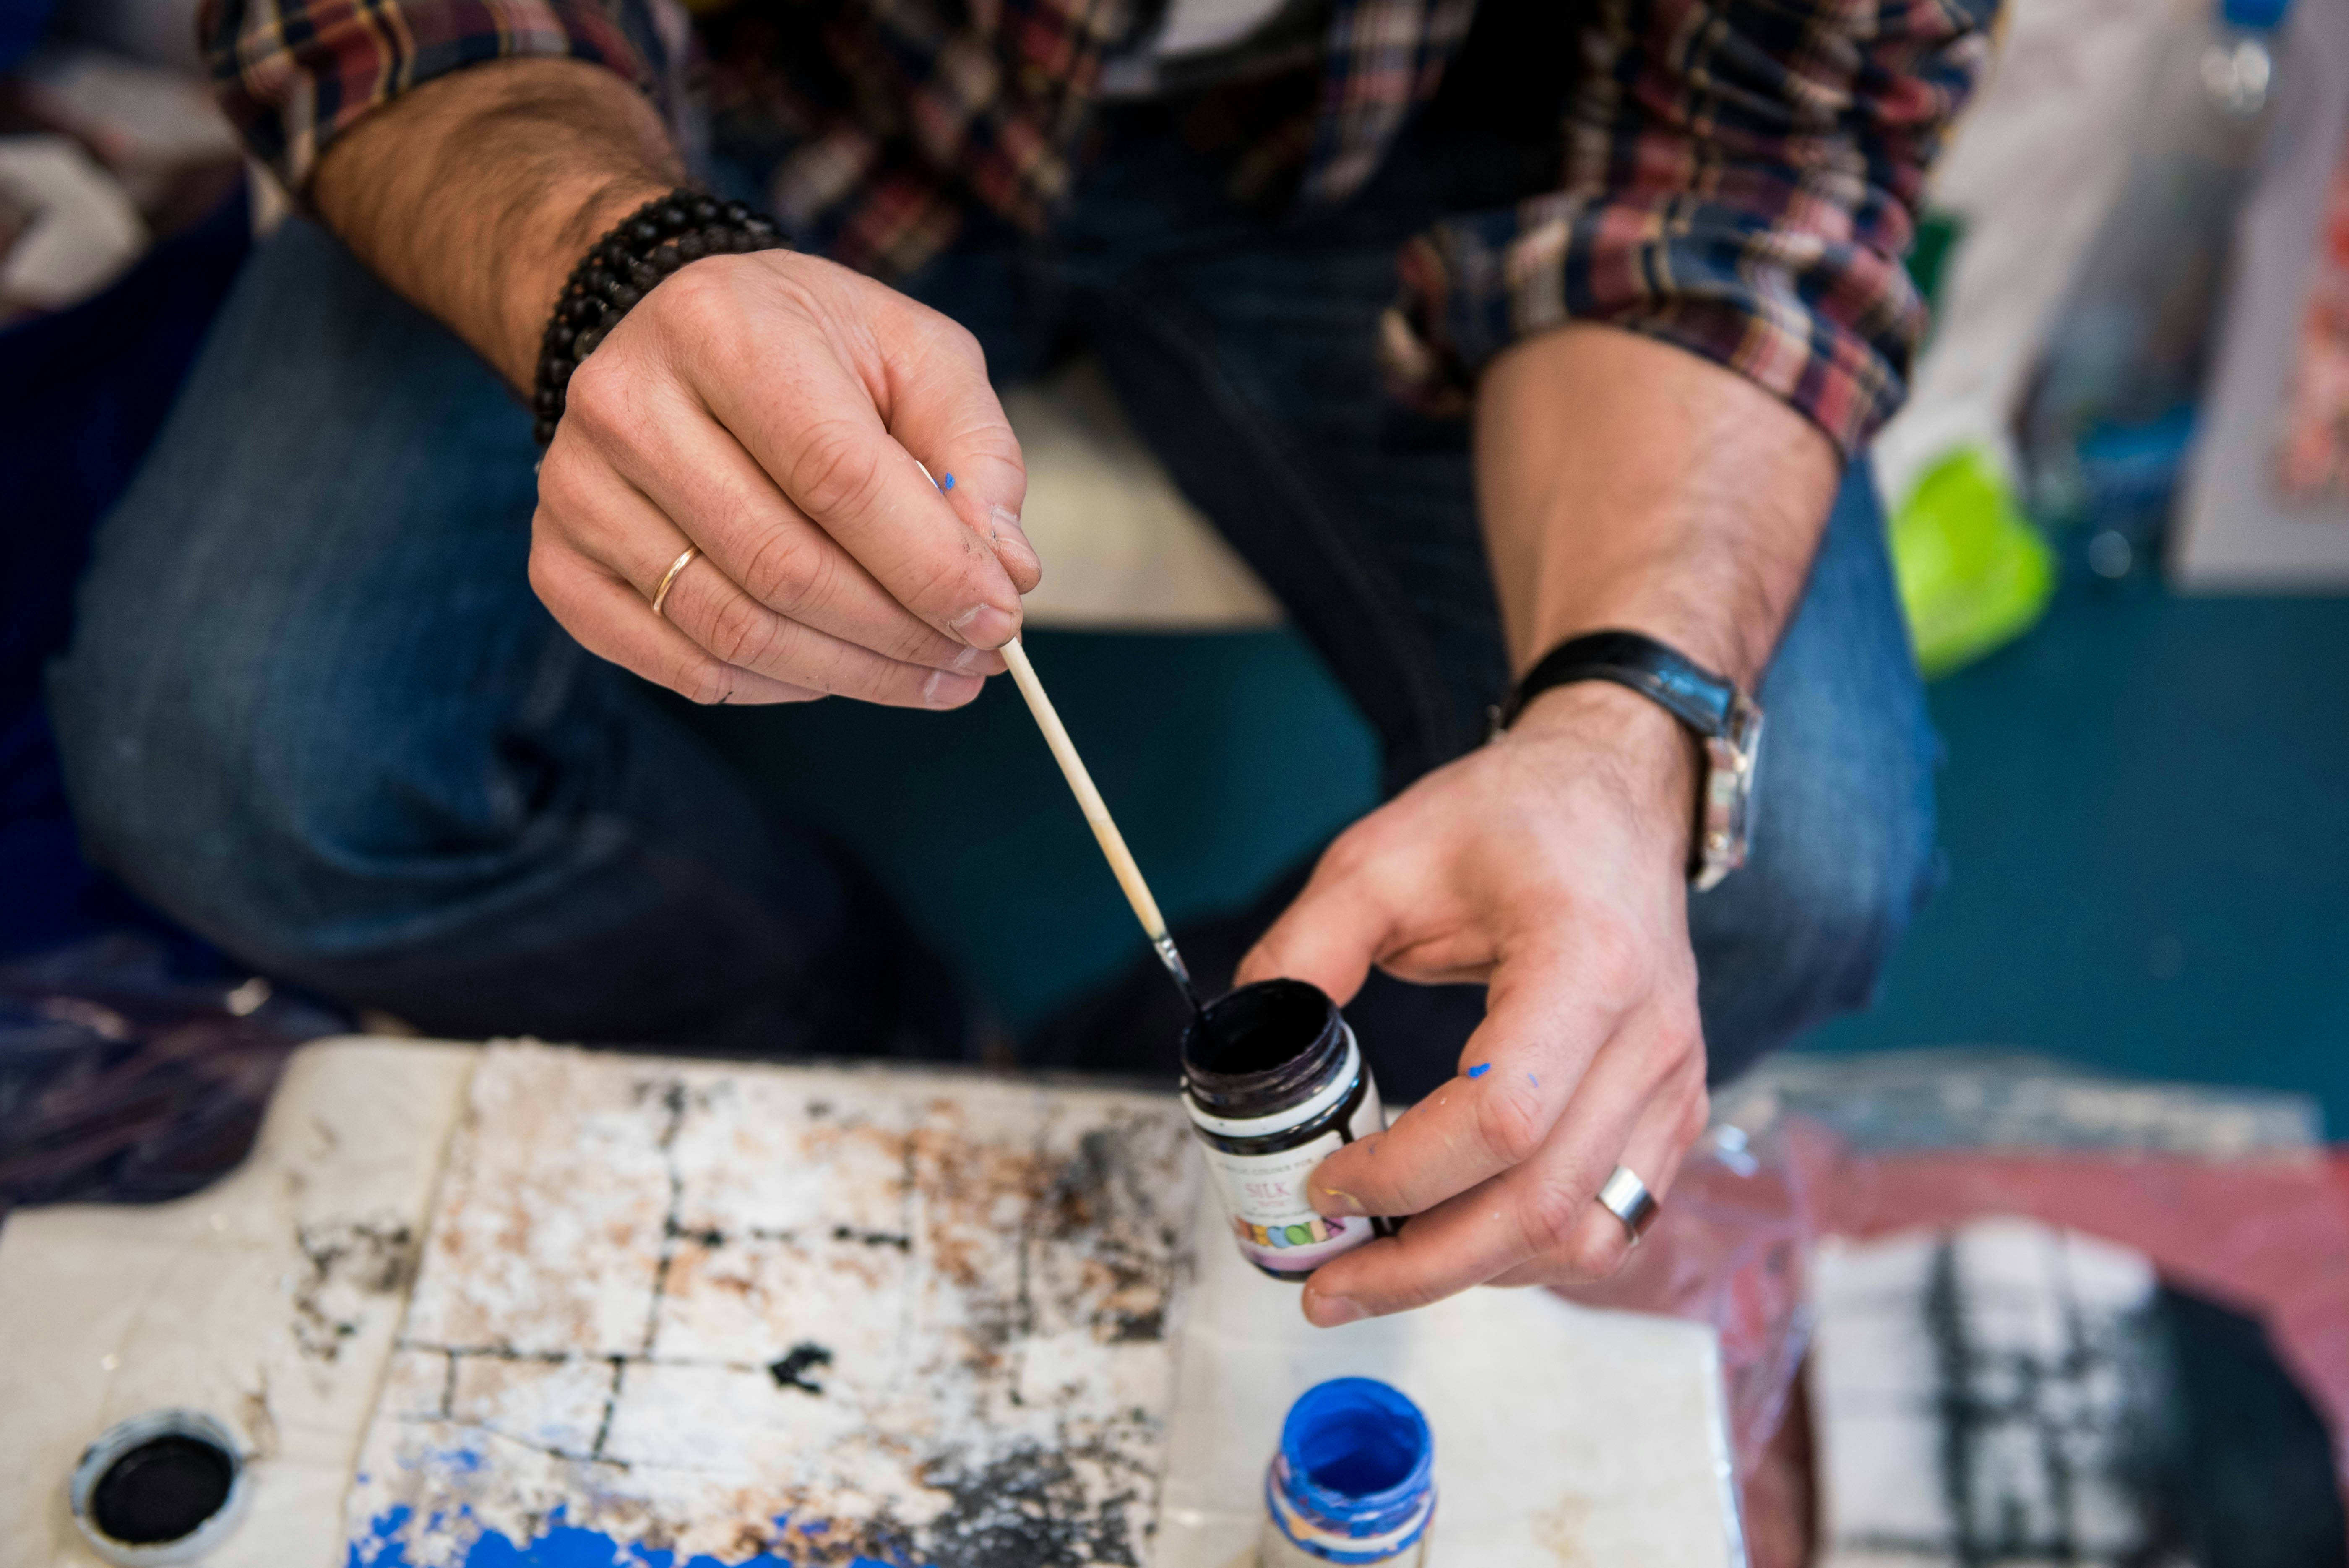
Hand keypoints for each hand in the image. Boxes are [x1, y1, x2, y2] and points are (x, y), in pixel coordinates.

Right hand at [530, 244, 1038, 706]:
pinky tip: (832, 669)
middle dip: (900, 636)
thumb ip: (975, 456)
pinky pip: (675, 663)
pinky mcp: (557, 559)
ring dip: (849, 675)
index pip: (838, 477)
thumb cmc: (815, 347)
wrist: (677, 333)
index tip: (999, 620)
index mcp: (725, 329)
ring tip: (926, 675)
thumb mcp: (919, 357)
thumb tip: (1002, 572)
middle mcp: (627, 403)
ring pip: (732, 631)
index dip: (929, 567)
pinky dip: (770, 688)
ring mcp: (576, 487)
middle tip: (976, 662)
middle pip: (785, 568)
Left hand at [1235, 682, 1712, 1324]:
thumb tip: (1244, 1043)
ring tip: (1378, 1271)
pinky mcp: (1672, 1112)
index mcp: (1584, 963)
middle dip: (1423, 1266)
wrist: (1615, 799)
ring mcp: (1673, 1083)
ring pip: (1584, 1234)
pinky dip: (1525, 1251)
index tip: (1325, 1181)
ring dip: (1475, 1271)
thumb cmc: (1506, 820)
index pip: (1503, 1115)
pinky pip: (1610, 1222)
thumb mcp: (1381, 856)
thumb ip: (1305, 947)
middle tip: (1326, 1289)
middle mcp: (1648, 1038)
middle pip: (1543, 1203)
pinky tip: (1452, 1240)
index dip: (1404, 1172)